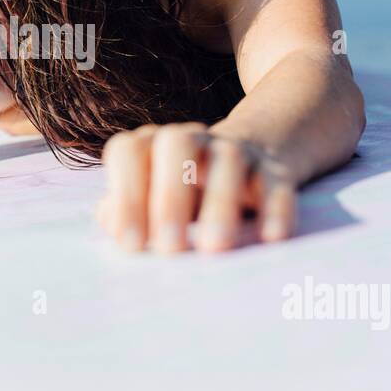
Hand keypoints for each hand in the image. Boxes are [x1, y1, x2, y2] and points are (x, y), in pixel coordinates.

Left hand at [97, 123, 297, 252]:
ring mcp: (235, 151)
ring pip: (230, 160)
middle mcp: (192, 141)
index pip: (130, 151)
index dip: (126, 194)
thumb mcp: (151, 200)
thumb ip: (127, 211)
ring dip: (220, 202)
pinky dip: (275, 209)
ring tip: (215, 247)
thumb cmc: (183, 193)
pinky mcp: (274, 171)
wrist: (248, 162)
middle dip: (170, 197)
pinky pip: (276, 183)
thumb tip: (114, 223)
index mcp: (153, 146)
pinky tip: (271, 238)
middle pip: (177, 145)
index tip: (132, 246)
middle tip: (170, 249)